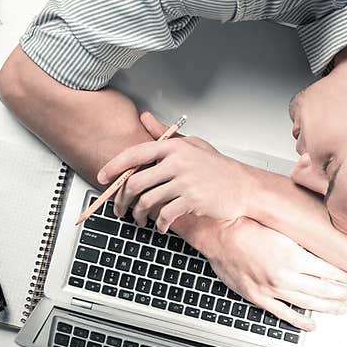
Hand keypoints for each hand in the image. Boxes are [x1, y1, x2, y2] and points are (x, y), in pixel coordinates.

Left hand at [97, 112, 254, 230]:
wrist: (243, 187)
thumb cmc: (217, 168)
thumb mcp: (191, 145)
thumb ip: (165, 135)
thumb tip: (144, 119)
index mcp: (174, 148)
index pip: (135, 155)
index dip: (114, 167)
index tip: (102, 178)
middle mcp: (177, 163)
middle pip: (136, 182)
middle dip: (122, 199)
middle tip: (119, 209)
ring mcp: (185, 181)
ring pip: (148, 201)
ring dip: (139, 215)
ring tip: (139, 220)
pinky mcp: (192, 200)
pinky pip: (165, 215)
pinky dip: (160, 224)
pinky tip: (161, 227)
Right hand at [194, 217, 346, 329]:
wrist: (217, 234)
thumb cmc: (245, 224)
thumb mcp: (282, 226)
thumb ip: (303, 239)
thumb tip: (325, 244)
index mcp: (293, 257)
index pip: (330, 271)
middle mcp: (284, 276)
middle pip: (323, 290)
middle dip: (344, 293)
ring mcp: (271, 290)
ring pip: (308, 303)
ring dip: (329, 307)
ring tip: (344, 308)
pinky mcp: (258, 297)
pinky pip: (283, 314)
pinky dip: (300, 321)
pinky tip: (312, 324)